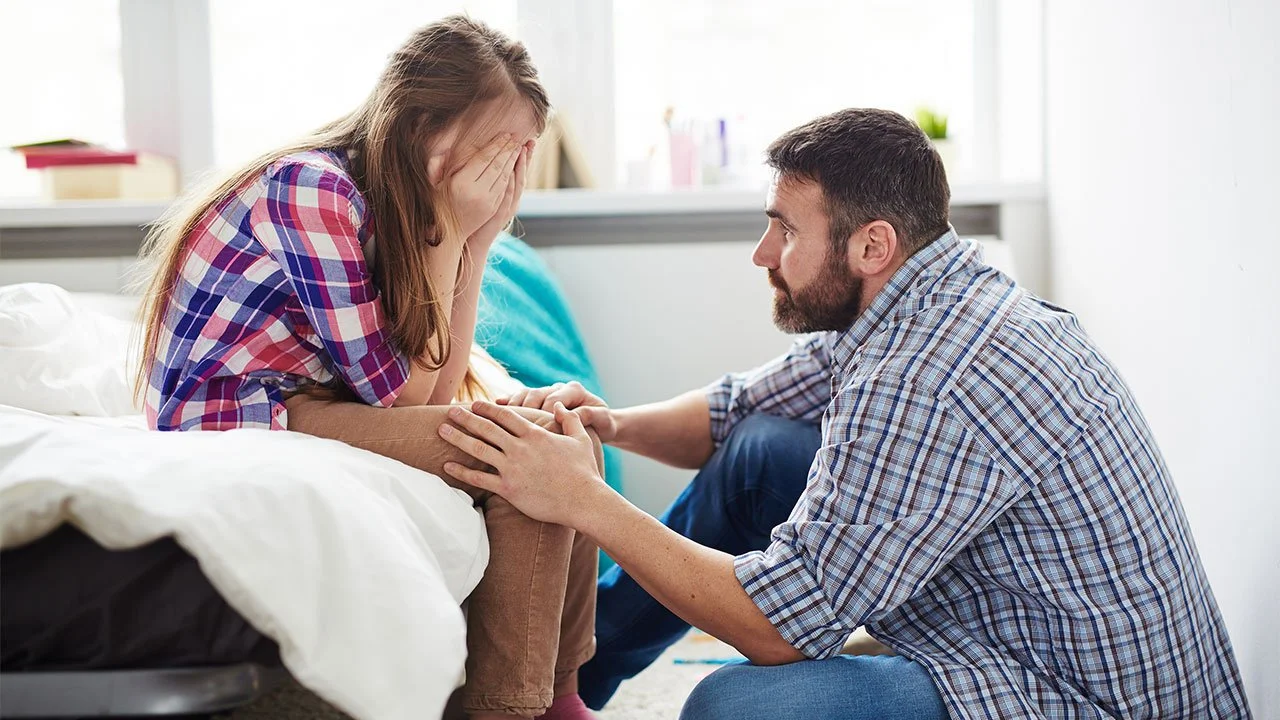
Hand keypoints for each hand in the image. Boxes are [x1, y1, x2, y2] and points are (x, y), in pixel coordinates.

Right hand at [429, 135, 523, 242]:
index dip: (495, 146)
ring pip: (503, 177)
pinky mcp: (493, 209)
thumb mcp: (431, 184)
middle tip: (515, 138)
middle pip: (496, 167)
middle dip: (507, 151)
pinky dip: (510, 176)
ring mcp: (487, 202)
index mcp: (461, 184)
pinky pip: (504, 189)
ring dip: (512, 162)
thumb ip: (436, 165)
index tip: (504, 135)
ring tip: (517, 148)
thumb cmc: (436, 205)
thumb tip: (444, 149)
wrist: (446, 235)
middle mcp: (476, 193)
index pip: (482, 160)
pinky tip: (513, 167)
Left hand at [437, 401, 605, 526]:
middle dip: (466, 418)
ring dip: (458, 438)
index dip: (488, 408)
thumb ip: (569, 419)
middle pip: (487, 428)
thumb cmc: (584, 471)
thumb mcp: (580, 439)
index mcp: (535, 435)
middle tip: (450, 410)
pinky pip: (479, 479)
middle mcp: (520, 448)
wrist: (583, 500)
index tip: (475, 403)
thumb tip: (558, 405)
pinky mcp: (509, 489)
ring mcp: (512, 468)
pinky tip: (447, 467)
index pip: (506, 416)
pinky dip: (461, 473)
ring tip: (441, 430)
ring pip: (478, 449)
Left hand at [468, 140, 532, 250]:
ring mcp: (507, 207)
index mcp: (508, 193)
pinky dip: (511, 184)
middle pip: (521, 174)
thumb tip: (487, 160)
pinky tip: (512, 172)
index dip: (523, 156)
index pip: (517, 170)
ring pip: (517, 183)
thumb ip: (486, 179)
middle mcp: (511, 199)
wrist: (474, 240)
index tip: (526, 140)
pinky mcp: (500, 214)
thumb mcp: (483, 195)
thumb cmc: (474, 215)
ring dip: (521, 167)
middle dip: (526, 157)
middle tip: (530, 140)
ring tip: (523, 150)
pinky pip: (507, 196)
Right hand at [498, 380, 616, 442]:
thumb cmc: (603, 425)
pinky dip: (508, 403)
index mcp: (574, 390)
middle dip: (526, 409)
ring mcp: (546, 393)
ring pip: (525, 395)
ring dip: (513, 406)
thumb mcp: (603, 420)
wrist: (600, 425)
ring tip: (501, 418)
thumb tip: (574, 413)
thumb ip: (591, 415)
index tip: (541, 428)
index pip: (555, 398)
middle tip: (517, 425)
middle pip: (536, 394)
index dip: (546, 412)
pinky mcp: (537, 401)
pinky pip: (519, 399)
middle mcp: (558, 388)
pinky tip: (495, 408)